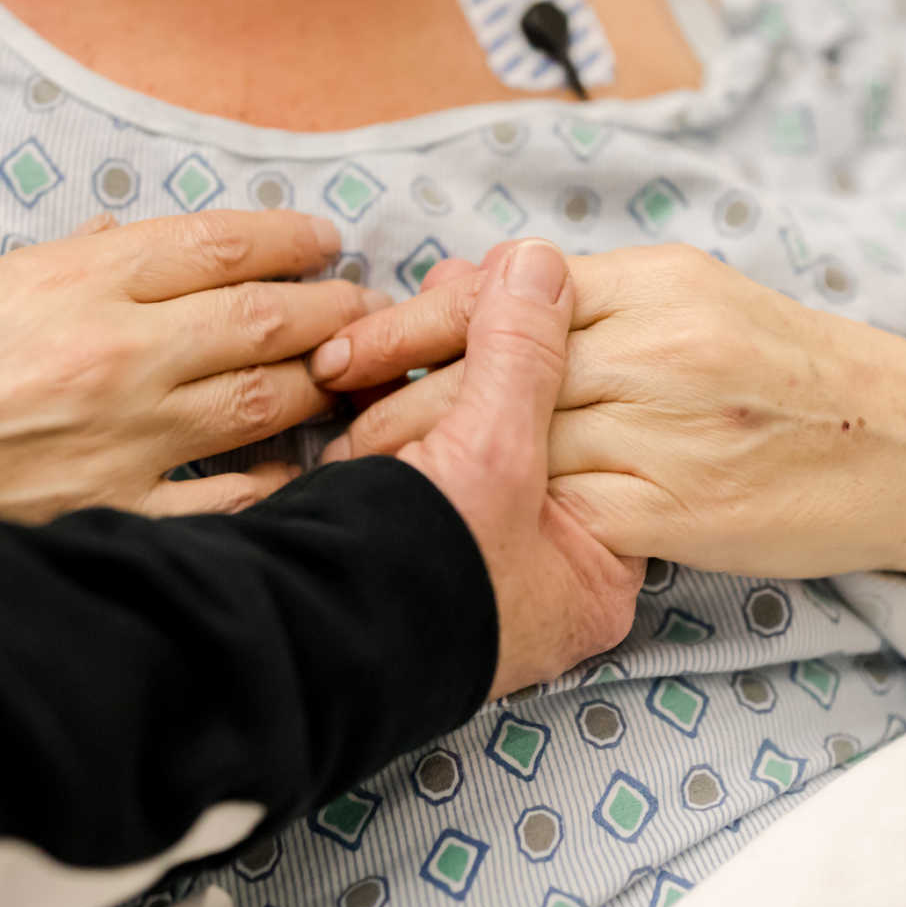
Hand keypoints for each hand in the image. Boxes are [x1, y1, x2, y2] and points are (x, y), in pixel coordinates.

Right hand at [0, 211, 385, 520]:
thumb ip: (84, 264)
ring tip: (348, 373)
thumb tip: (156, 252)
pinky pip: (225, 494)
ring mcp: (124, 435)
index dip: (292, 239)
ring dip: (319, 384)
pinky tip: (299, 467)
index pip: (221, 245)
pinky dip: (274, 479)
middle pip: (263, 319)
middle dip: (331, 310)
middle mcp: (120, 352)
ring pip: (262, 400)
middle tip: (364, 307)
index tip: (326, 241)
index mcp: (82, 282)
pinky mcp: (117, 506)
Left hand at [313, 242, 905, 581]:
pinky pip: (570, 506)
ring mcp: (669, 425)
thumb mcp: (691, 305)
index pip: (507, 290)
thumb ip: (586, 299)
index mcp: (656, 281)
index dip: (414, 322)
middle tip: (334, 430)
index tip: (346, 351)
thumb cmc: (785, 375)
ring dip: (439, 466)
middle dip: (403, 401)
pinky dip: (509, 517)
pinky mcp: (677, 504)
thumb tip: (475, 283)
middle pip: (498, 367)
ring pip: (520, 439)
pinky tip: (459, 532)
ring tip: (374, 488)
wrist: (903, 446)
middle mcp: (658, 343)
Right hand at [393, 240, 642, 698]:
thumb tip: (543, 264)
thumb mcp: (491, 453)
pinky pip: (420, 460)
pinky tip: (376, 351)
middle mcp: (542, 576)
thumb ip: (524, 354)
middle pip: (536, 434)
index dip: (568, 354)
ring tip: (425, 299)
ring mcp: (475, 563)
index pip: (607, 440)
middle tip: (464, 286)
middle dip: (495, 353)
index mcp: (592, 577)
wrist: (299, 641)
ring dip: (440, 372)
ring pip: (474, 439)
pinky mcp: (410, 547)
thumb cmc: (415, 582)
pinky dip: (395, 407)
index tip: (535, 289)